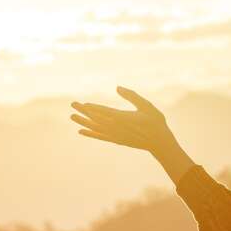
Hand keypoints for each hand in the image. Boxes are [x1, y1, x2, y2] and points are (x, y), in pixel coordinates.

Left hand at [70, 87, 186, 171]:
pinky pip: (100, 137)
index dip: (94, 108)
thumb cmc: (155, 122)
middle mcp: (118, 128)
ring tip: (72, 116)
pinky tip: (81, 131)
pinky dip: (90, 134)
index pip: (107, 113)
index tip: (84, 104)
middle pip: (98, 119)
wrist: (159, 143)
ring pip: (96, 128)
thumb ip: (132, 96)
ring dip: (84, 122)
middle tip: (73, 104)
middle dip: (84, 111)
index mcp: (125, 119)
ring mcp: (116, 136)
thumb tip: (117, 87)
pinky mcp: (116, 140)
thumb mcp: (146, 106)